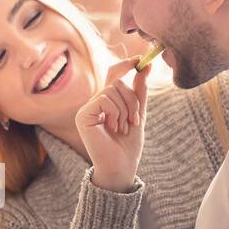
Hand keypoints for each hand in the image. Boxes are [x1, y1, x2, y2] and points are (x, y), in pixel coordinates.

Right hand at [75, 56, 149, 191]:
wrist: (120, 167)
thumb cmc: (128, 146)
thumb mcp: (138, 114)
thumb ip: (139, 92)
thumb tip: (145, 67)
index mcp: (107, 102)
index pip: (114, 74)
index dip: (126, 65)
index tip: (142, 61)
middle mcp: (95, 103)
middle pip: (117, 82)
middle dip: (132, 100)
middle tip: (134, 121)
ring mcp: (87, 109)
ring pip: (112, 90)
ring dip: (125, 109)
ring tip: (124, 128)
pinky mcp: (83, 115)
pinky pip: (103, 99)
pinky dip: (115, 112)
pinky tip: (113, 127)